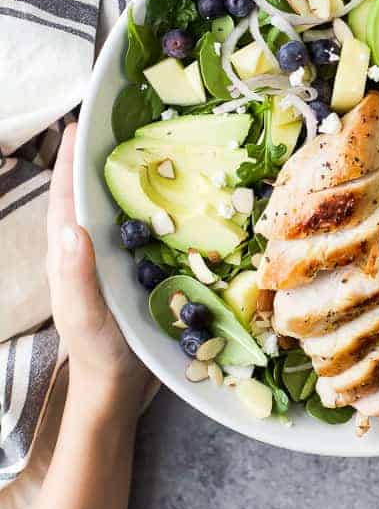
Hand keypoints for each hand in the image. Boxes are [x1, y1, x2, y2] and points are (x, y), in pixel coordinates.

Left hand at [46, 124, 152, 425]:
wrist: (119, 386)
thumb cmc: (97, 351)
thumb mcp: (83, 314)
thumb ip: (74, 274)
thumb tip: (71, 226)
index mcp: (69, 251)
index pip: (67, 195)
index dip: (72, 159)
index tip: (82, 124)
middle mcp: (91, 247)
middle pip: (92, 192)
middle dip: (102, 156)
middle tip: (127, 123)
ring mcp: (114, 258)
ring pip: (120, 208)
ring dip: (132, 177)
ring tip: (154, 146)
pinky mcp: (139, 269)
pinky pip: (147, 229)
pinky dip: (159, 208)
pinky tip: (182, 197)